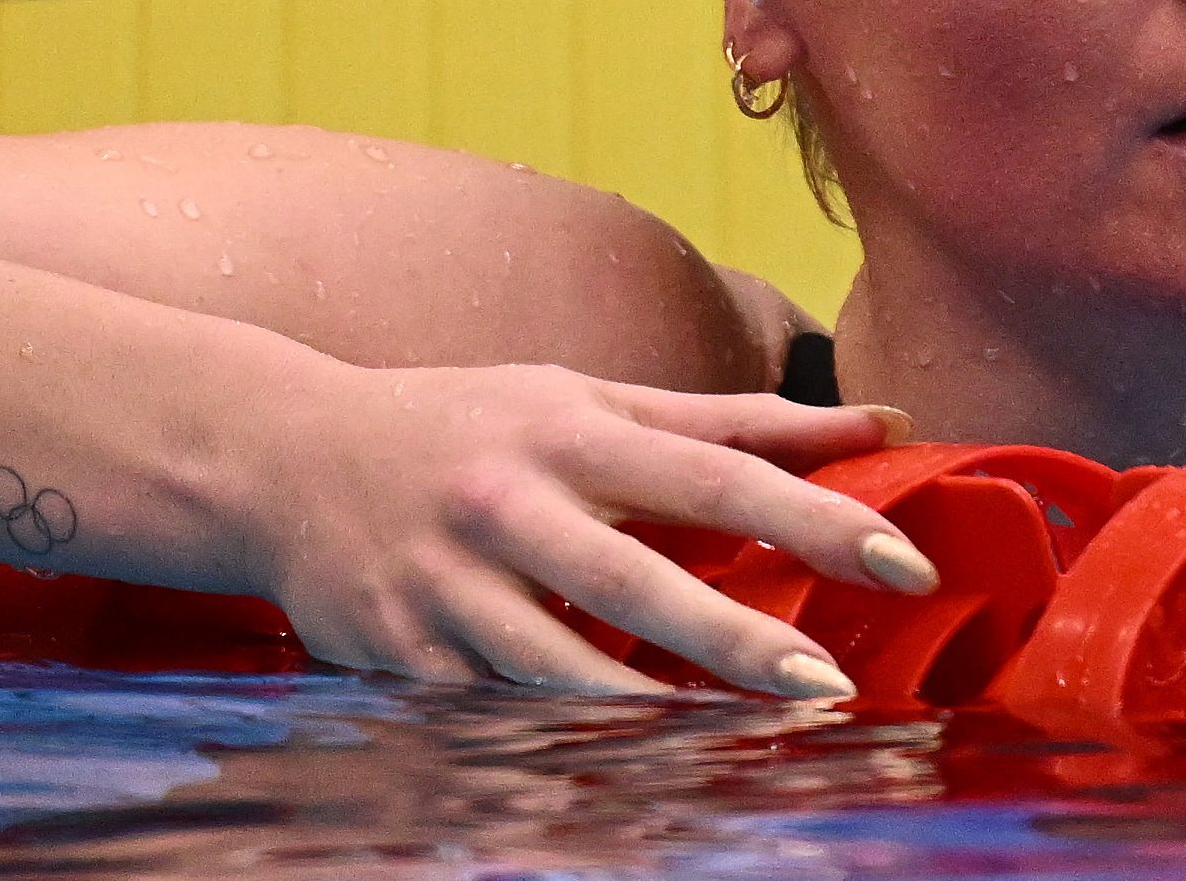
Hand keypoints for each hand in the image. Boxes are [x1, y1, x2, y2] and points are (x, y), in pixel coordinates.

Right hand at [234, 359, 937, 695]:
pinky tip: (622, 786)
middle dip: (735, 640)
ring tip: (738, 756)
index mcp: (570, 432)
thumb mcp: (586, 398)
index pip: (715, 475)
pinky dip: (553, 753)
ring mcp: (451, 587)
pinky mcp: (403, 656)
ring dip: (648, 719)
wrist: (281, 454)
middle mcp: (510, 504)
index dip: (815, 516)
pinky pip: (492, 719)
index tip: (903, 559)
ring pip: (559, 670)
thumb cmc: (464, 422)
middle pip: (639, 582)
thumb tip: (881, 419)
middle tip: (827, 687)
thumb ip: (730, 421)